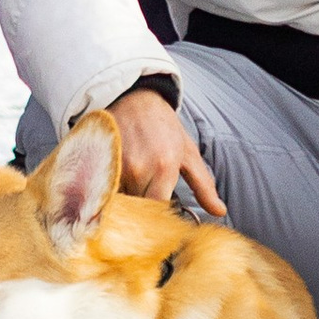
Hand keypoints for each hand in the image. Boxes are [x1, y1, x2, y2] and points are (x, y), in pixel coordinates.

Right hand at [108, 85, 226, 216]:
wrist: (136, 99)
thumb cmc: (165, 128)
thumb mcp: (188, 153)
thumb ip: (203, 185)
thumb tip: (219, 211)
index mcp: (164, 168)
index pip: (158, 210)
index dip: (158, 219)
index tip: (159, 218)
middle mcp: (138, 168)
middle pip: (136, 209)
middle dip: (141, 210)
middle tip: (144, 200)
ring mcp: (115, 165)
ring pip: (118, 201)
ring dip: (124, 201)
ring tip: (130, 186)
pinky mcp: (98, 160)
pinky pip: (101, 189)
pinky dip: (107, 192)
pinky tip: (114, 183)